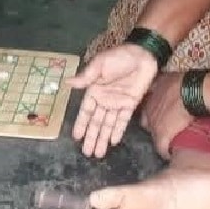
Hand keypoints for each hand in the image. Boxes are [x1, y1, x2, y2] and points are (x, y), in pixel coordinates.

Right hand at [67, 43, 158, 157]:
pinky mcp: (130, 104)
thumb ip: (86, 77)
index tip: (76, 137)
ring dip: (103, 138)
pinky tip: (113, 142)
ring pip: (108, 124)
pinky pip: (123, 120)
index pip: (86, 111)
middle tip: (87, 153)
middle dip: (91, 137)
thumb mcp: (100, 64)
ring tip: (98, 153)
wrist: (142, 54)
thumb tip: (67, 83)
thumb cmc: (119, 57)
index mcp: (94, 90)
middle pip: (96, 122)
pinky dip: (118, 131)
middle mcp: (104, 99)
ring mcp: (117, 103)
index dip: (81, 124)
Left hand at [139, 73, 194, 158]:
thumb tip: (167, 82)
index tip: (161, 116)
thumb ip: (163, 82)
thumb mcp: (168, 78)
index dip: (153, 113)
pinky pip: (161, 148)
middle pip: (146, 123)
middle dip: (153, 126)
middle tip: (165, 128)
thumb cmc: (184, 82)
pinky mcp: (162, 136)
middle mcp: (148, 111)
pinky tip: (169, 155)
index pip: (145, 109)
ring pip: (153, 136)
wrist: (192, 92)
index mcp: (149, 98)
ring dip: (160, 139)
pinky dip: (165, 152)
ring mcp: (153, 124)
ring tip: (168, 143)